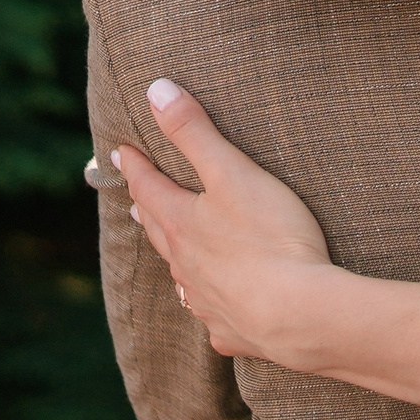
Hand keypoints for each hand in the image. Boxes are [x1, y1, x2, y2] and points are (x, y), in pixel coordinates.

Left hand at [114, 78, 340, 362]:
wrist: (298, 314)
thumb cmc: (270, 237)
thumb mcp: (233, 172)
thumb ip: (195, 131)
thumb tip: (156, 90)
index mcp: (181, 224)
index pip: (148, 187)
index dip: (135, 166)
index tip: (121, 152)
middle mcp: (184, 265)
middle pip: (158, 231)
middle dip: (146, 210)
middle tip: (134, 201)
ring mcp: (206, 300)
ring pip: (180, 275)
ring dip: (173, 258)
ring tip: (171, 252)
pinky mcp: (232, 329)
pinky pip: (211, 315)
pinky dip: (208, 304)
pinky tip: (213, 307)